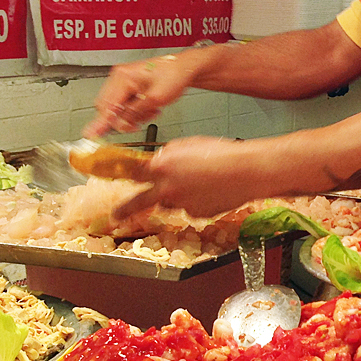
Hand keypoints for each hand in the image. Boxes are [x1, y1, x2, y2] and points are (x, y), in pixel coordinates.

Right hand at [83, 54, 192, 137]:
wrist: (183, 68)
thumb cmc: (173, 77)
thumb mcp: (154, 100)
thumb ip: (132, 113)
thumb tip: (116, 123)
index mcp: (123, 77)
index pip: (107, 105)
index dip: (101, 122)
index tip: (90, 135)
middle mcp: (118, 77)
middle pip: (107, 108)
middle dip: (123, 119)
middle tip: (138, 121)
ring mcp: (121, 81)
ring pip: (115, 108)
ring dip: (130, 115)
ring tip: (148, 111)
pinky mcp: (125, 85)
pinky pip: (122, 104)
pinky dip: (133, 111)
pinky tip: (146, 107)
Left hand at [114, 136, 270, 218]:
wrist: (247, 171)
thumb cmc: (220, 153)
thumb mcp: (186, 145)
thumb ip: (167, 155)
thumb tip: (156, 162)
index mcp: (162, 166)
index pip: (133, 173)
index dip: (123, 175)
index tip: (113, 180)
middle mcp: (167, 188)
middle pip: (139, 202)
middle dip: (125, 209)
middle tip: (116, 216)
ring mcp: (181, 204)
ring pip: (169, 202)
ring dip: (174, 195)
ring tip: (196, 182)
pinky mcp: (196, 214)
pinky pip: (189, 208)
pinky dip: (195, 200)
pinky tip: (210, 189)